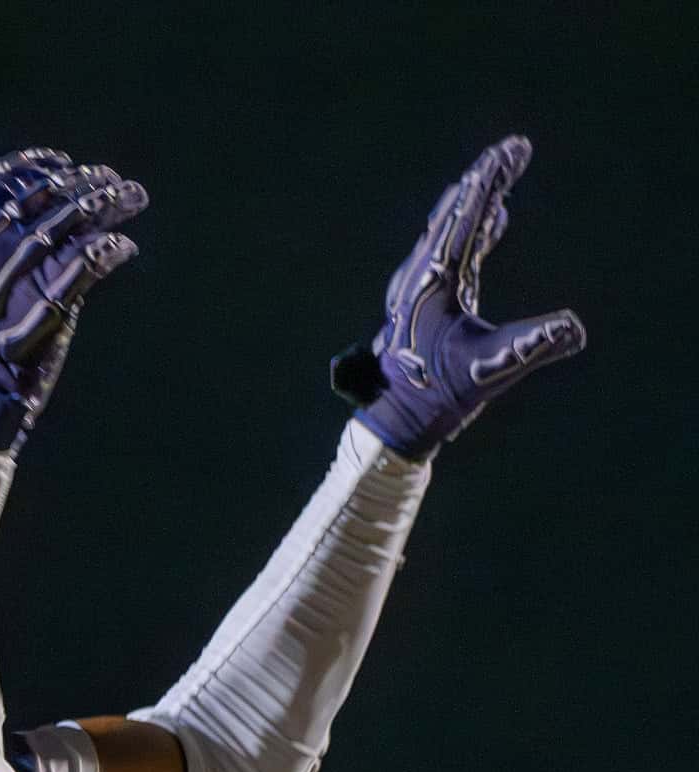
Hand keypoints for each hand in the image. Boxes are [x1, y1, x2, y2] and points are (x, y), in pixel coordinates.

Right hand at [0, 150, 146, 451]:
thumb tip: (5, 219)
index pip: (1, 178)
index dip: (37, 165)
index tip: (64, 164)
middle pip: (46, 192)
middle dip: (84, 179)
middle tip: (109, 179)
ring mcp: (21, 272)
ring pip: (74, 219)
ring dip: (110, 202)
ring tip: (133, 197)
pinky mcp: (53, 301)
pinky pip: (93, 260)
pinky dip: (114, 250)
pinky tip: (125, 247)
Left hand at [332, 136, 585, 457]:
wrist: (397, 424)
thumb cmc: (439, 396)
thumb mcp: (490, 369)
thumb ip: (532, 346)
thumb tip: (573, 329)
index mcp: (434, 283)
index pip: (466, 219)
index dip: (491, 181)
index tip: (513, 148)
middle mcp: (421, 278)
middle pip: (456, 215)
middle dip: (486, 180)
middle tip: (515, 148)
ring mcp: (422, 289)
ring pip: (451, 231)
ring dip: (479, 202)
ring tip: (505, 172)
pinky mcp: (430, 302)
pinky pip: (454, 254)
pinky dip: (475, 231)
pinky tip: (497, 220)